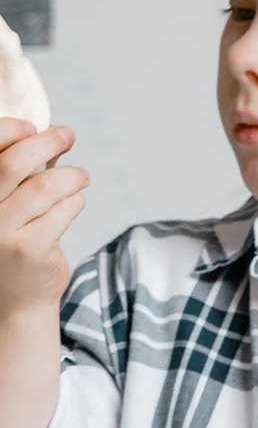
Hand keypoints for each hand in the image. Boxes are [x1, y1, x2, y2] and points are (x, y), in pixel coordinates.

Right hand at [0, 120, 88, 319]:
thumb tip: (47, 133)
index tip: (32, 127)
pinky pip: (63, 210)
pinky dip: (75, 200)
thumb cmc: (11, 243)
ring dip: (71, 175)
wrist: (13, 301)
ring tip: (80, 177)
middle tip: (67, 136)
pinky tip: (73, 203)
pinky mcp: (28, 249)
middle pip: (13, 164)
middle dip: (47, 142)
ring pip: (45, 186)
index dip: (9, 131)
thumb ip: (20, 173)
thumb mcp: (6, 205)